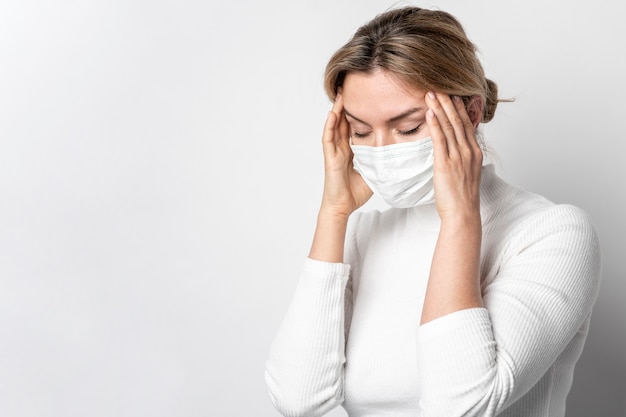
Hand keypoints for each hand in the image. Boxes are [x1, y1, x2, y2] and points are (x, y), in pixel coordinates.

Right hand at [320, 94, 372, 217]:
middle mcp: (341, 148)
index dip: (357, 114)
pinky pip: (328, 137)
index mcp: (350, 151)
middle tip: (350, 89)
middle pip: (343, 122)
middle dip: (346, 107)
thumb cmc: (355, 193)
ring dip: (336, 110)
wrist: (343, 206)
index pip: (353, 128)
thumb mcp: (374, 172)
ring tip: (340, 95)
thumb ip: (383, 162)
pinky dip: (330, 125)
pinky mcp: (330, 157)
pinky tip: (332, 113)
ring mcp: (334, 152)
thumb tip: (401, 157)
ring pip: (334, 126)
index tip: (364, 100)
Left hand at [425, 92, 482, 221]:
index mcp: (474, 153)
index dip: (459, 108)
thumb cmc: (462, 198)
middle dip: (448, 103)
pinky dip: (435, 124)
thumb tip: (455, 149)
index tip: (451, 95)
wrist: (463, 214)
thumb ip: (462, 158)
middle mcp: (469, 152)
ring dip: (440, 108)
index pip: (467, 124)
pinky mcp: (446, 164)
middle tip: (438, 87)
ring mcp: (459, 157)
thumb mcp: (466, 173)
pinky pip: (440, 140)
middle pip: (458, 121)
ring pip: (449, 126)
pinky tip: (430, 113)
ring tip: (431, 94)